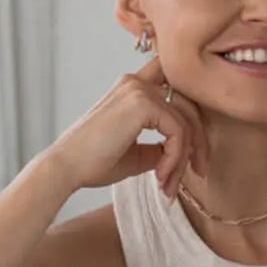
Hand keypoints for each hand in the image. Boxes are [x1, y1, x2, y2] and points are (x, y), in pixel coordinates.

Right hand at [33, 57, 209, 196]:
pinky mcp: (141, 103)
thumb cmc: (95, 162)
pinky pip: (177, 130)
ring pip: (187, 120)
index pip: (177, 87)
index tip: (196, 148)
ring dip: (185, 157)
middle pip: (190, 103)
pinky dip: (175, 157)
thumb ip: (162, 145)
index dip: (194, 110)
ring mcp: (139, 89)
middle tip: (200, 172)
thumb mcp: (138, 153)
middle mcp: (137, 82)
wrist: (67, 168)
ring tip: (170, 184)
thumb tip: (187, 151)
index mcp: (133, 88)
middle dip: (200, 140)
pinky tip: (161, 176)